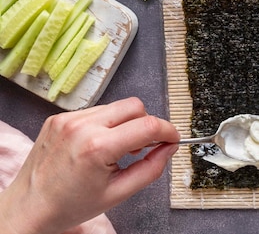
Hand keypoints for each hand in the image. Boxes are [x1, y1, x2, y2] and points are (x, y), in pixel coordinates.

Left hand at [0, 97, 179, 233]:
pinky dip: (106, 124)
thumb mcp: (118, 193)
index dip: (168, 131)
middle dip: (147, 124)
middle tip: (144, 147)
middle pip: (135, 106)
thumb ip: (151, 169)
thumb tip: (169, 148)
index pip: (148, 126)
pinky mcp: (59, 117)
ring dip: (126, 124)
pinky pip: (97, 111)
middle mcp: (82, 126)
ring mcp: (68, 119)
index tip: (173, 139)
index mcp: (97, 147)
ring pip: (116, 107)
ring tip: (118, 149)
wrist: (28, 209)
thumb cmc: (68, 206)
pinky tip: (99, 145)